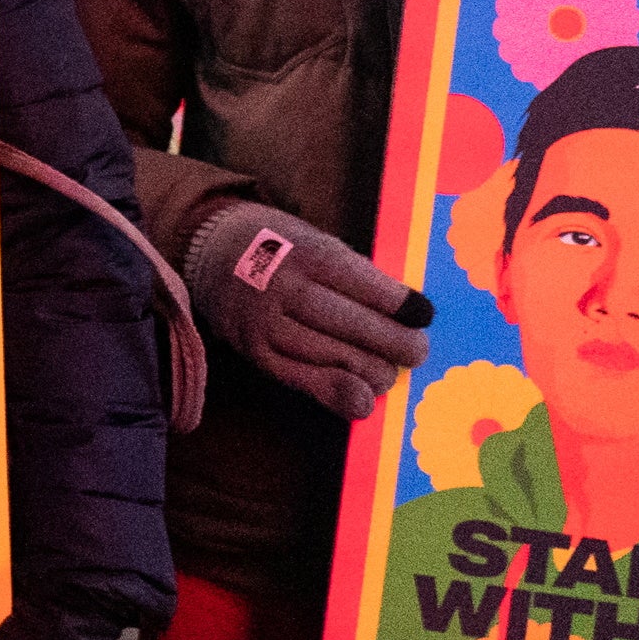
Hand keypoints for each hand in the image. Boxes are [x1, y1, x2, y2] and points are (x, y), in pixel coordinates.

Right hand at [186, 202, 430, 422]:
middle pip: (351, 324)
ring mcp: (266, 322)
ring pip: (331, 356)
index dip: (400, 304)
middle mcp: (284, 287)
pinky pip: (302, 379)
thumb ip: (360, 278)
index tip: (424, 315)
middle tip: (417, 351)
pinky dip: (337, 392)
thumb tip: (408, 318)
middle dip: (394, 343)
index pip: (363, 284)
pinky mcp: (256, 351)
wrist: (214, 251)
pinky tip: (362, 397)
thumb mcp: (320, 242)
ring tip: (390, 372)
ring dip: (372, 371)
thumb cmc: (285, 248)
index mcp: (307, 253)